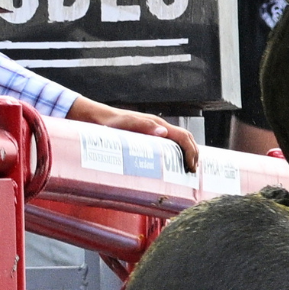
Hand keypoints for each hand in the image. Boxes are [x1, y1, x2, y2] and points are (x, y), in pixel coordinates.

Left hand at [67, 99, 198, 169]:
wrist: (95, 117)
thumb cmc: (108, 122)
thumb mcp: (124, 124)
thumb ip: (143, 126)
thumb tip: (164, 132)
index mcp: (156, 124)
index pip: (183, 136)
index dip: (191, 152)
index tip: (191, 167)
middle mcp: (157, 126)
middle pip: (185, 138)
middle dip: (193, 154)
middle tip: (192, 172)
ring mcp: (153, 130)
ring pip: (178, 140)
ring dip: (187, 153)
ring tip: (187, 169)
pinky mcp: (147, 135)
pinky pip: (168, 143)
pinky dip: (177, 153)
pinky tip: (173, 164)